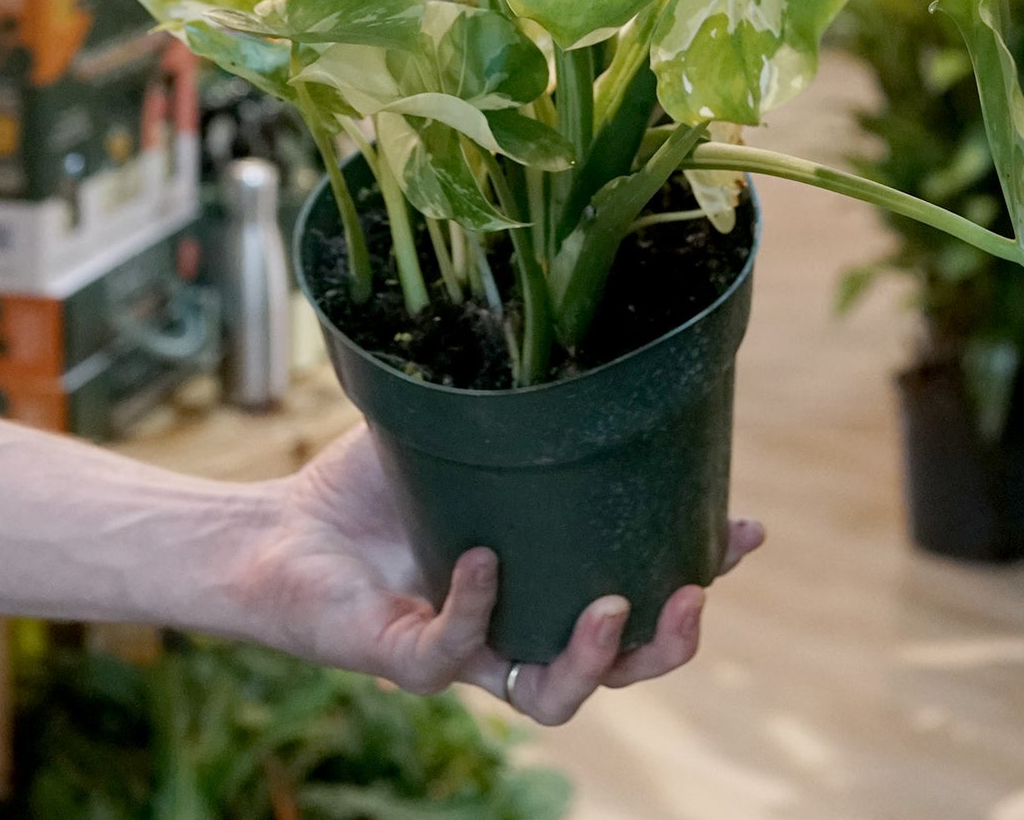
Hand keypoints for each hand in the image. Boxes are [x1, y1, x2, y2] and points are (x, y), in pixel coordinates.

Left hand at [239, 426, 762, 724]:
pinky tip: (484, 560)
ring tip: (613, 609)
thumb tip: (577, 326)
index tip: (746, 530)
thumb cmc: (369, 485)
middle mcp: (513, 629)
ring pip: (550, 697)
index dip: (697, 572)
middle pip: (616, 668)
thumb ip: (518, 410)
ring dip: (593, 662)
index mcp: (542, 580)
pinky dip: (473, 606)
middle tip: (691, 595)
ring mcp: (462, 652)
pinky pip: (451, 655)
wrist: (277, 528)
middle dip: (666, 646)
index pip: (638, 592)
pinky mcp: (401, 660)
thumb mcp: (461, 435)